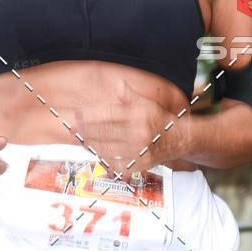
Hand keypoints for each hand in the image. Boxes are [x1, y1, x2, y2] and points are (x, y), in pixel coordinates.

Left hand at [73, 79, 187, 173]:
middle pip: (104, 132)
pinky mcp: (137, 166)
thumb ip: (130, 96)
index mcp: (139, 115)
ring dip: (90, 145)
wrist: (179, 140)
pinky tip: (97, 152)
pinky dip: (103, 158)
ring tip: (81, 139)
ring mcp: (137, 152)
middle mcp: (138, 134)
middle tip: (73, 128)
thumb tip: (119, 84)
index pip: (108, 114)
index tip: (77, 114)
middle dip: (85, 130)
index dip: (90, 115)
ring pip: (105, 149)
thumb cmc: (160, 120)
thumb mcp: (147, 103)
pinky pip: (114, 164)